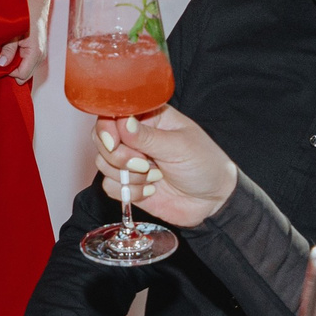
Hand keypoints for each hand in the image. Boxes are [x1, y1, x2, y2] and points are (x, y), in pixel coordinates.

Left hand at [0, 12, 47, 84]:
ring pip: (26, 70)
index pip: (22, 75)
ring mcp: (40, 55)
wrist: (37, 4)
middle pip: (25, 76)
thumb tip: (1, 65)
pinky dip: (19, 60)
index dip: (9, 72)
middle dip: (12, 70)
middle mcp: (40, 56)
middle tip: (2, 59)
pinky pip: (28, 63)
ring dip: (15, 65)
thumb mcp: (13, 33)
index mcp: (35, 53)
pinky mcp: (38, 51)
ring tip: (7, 53)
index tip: (0, 63)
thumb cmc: (27, 15)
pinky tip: (13, 51)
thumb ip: (8, 50)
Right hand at [93, 104, 236, 225]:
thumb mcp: (180, 146)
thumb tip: (123, 121)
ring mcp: (131, 161)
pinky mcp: (129, 184)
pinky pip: (109, 186)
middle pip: (101, 139)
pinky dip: (129, 192)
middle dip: (117, 156)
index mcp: (149, 117)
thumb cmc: (205, 164)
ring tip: (155, 177)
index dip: (107, 128)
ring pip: (103, 164)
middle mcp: (135, 137)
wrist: (214, 201)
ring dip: (127, 176)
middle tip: (143, 164)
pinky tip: (151, 190)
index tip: (114, 142)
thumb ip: (148, 137)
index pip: (113, 114)